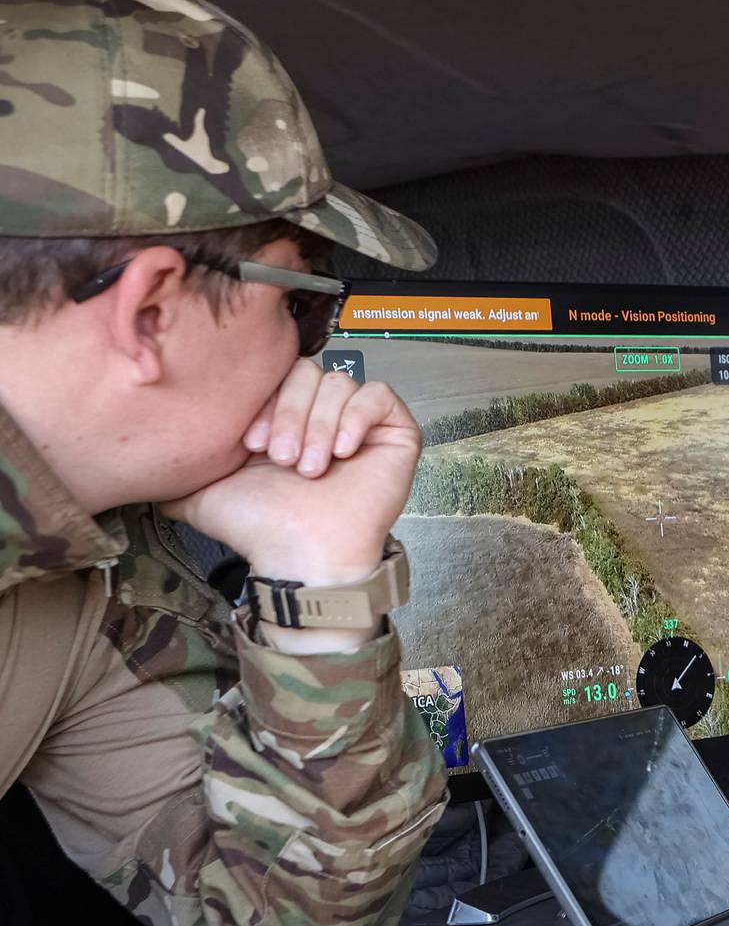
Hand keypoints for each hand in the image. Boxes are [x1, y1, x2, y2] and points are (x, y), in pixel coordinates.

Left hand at [161, 361, 420, 588]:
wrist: (300, 553)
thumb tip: (135, 461)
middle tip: (280, 459)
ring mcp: (361, 423)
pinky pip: (377, 395)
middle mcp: (322, 416)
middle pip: (308, 372)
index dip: (264, 402)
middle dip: (290, 414)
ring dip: (318, 425)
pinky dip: (354, 417)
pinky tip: (341, 452)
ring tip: (310, 467)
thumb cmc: (261, 527)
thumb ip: (175, 469)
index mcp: (283, 418)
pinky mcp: (395, 432)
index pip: (275, 373)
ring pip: (339, 383)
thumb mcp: (200, 489)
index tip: (251, 445)